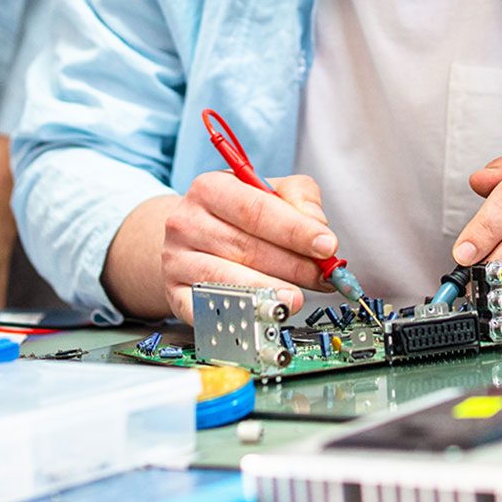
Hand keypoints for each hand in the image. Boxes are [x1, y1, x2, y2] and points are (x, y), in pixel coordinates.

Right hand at [160, 171, 336, 322]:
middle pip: (246, 248)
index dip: (295, 230)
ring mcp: (176, 260)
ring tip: (297, 298)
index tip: (327, 246)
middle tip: (323, 277)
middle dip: (293, 265)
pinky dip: (237, 313)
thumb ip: (299, 196)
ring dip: (268, 292)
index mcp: (210, 188)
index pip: (256, 210)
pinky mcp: (175, 293)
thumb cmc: (235, 214)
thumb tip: (318, 226)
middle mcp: (186, 222)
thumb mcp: (266, 190)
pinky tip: (261, 313)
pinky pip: (207, 309)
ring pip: (227, 280)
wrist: (190, 236)